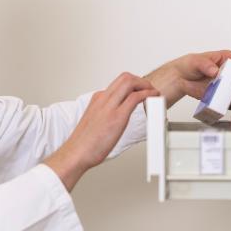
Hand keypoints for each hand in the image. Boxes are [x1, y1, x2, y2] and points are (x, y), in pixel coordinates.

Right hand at [45, 73, 158, 190]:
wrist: (76, 153)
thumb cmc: (85, 142)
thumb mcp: (96, 121)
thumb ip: (107, 114)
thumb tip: (119, 116)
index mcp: (98, 99)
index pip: (119, 82)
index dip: (134, 84)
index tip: (142, 90)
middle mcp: (103, 99)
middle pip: (125, 77)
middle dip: (142, 81)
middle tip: (150, 89)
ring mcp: (110, 106)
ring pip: (130, 82)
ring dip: (146, 85)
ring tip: (154, 94)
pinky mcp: (117, 116)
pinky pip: (135, 98)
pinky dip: (147, 95)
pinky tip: (153, 99)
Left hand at [144, 50, 230, 108]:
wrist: (181, 77)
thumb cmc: (190, 65)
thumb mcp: (196, 61)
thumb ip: (206, 65)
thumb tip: (214, 71)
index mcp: (227, 59)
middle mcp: (230, 72)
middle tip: (227, 89)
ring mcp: (227, 85)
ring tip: (224, 97)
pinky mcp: (224, 95)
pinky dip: (230, 104)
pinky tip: (223, 103)